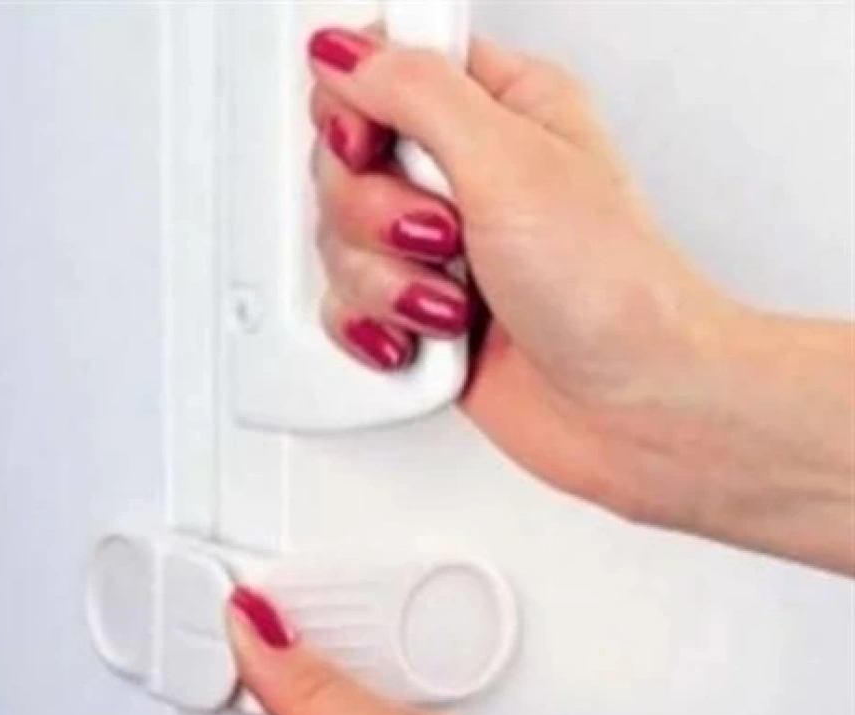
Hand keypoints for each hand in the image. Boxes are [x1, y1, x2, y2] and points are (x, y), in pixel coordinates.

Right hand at [308, 27, 739, 525]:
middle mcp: (463, 178)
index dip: (358, 105)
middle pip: (345, 164)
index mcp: (500, 110)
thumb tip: (345, 50)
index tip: (375, 145)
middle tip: (442, 236)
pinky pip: (345, 308)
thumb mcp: (511, 163)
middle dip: (378, 215)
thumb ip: (416, 91)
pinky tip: (424, 336)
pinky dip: (376, 329)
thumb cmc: (611, 290)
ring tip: (452, 301)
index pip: (384, 69)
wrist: (629, 408)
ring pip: (339, 243)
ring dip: (388, 283)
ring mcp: (437, 253)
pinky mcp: (419, 316)